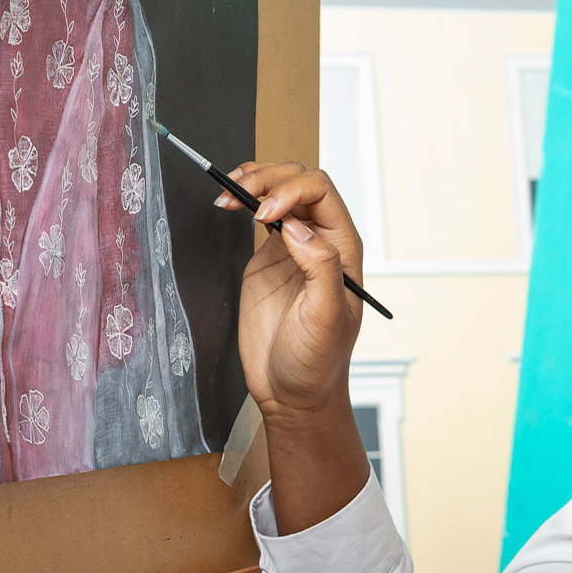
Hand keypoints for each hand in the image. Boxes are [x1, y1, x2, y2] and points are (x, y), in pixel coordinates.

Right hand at [222, 161, 365, 419]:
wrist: (293, 393)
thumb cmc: (318, 361)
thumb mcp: (326, 317)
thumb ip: (319, 268)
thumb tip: (296, 227)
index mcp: (343, 248)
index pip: (321, 193)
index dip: (290, 192)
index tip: (262, 216)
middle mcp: (321, 240)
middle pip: (299, 182)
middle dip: (268, 179)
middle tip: (238, 196)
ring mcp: (293, 247)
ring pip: (279, 191)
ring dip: (254, 181)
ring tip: (228, 192)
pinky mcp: (268, 258)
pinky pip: (259, 213)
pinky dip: (243, 200)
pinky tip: (228, 201)